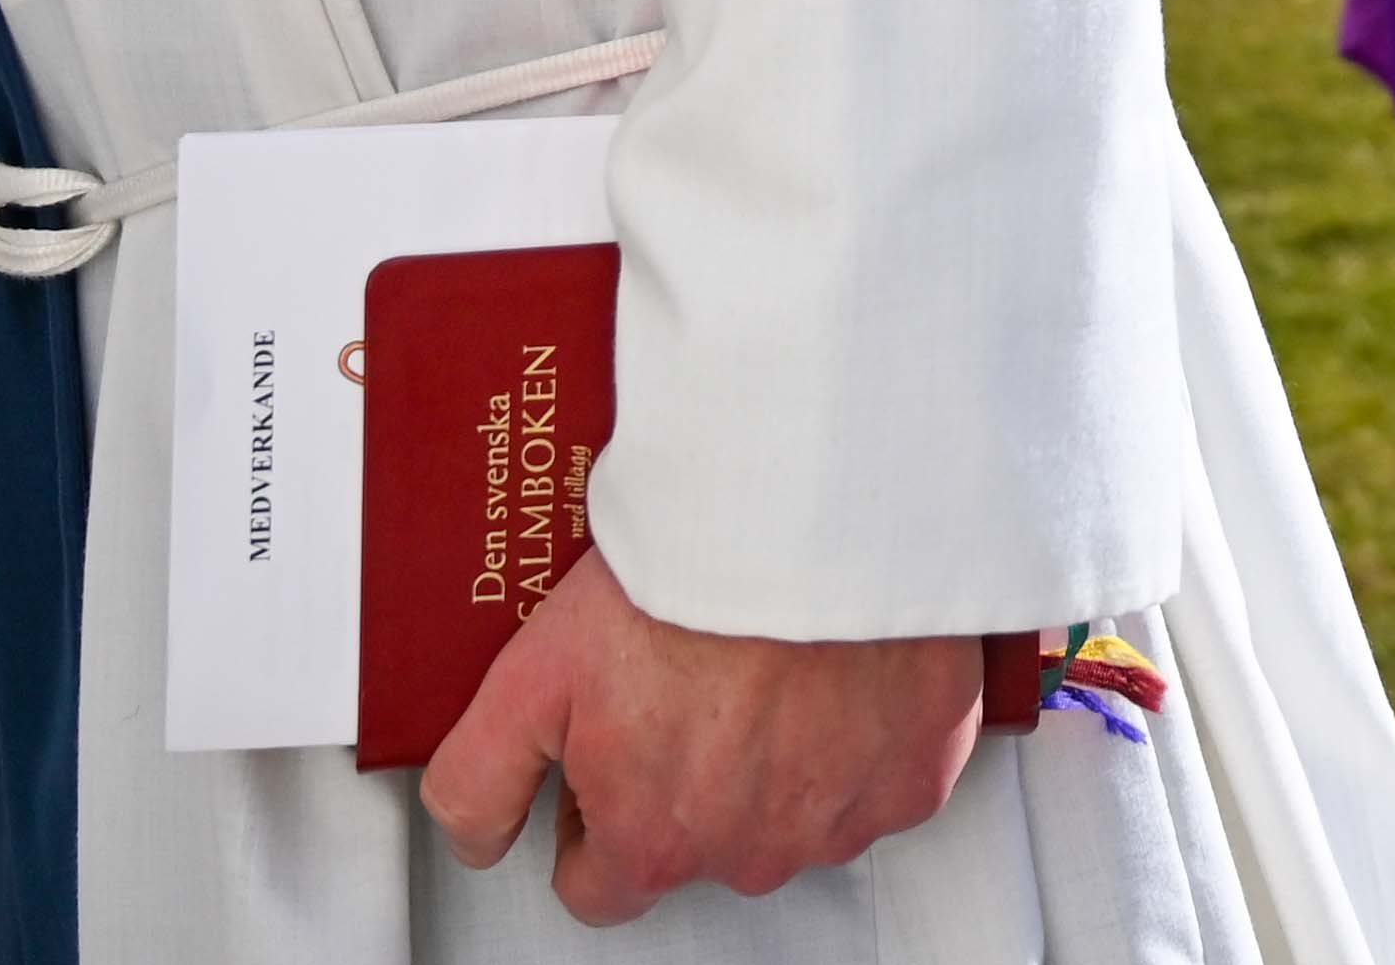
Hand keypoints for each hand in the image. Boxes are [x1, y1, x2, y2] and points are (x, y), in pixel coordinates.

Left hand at [419, 553, 983, 922]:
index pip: (600, 886)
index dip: (589, 814)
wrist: (813, 506)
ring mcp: (844, 815)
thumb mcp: (533, 671)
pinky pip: (882, 772)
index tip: (608, 747)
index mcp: (655, 839)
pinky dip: (860, 730)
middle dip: (690, 778)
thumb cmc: (690, 574)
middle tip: (689, 674)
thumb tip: (474, 838)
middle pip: (701, 845)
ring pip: (793, 815)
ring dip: (778, 757)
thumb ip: (481, 778)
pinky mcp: (919, 766)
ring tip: (761, 654)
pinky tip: (832, 661)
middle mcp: (753, 850)